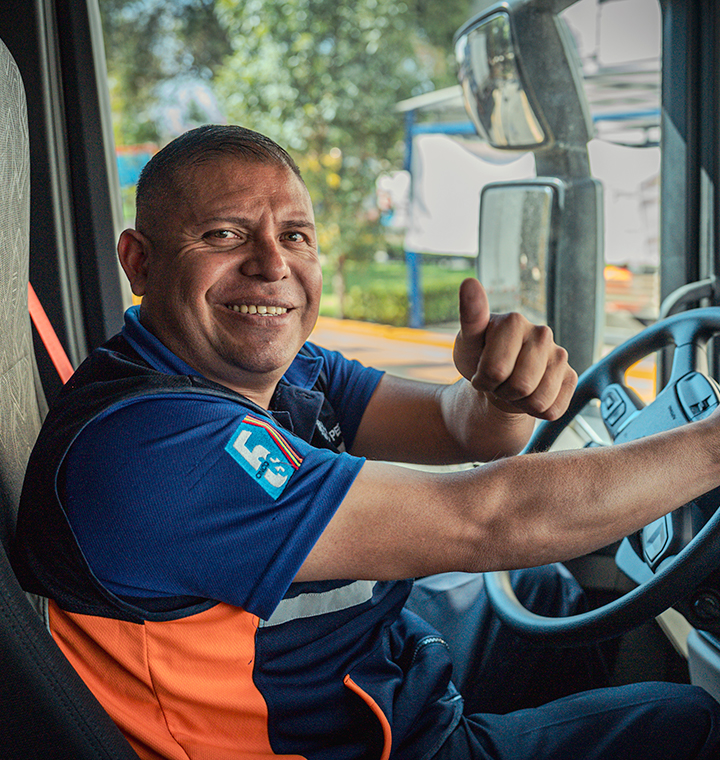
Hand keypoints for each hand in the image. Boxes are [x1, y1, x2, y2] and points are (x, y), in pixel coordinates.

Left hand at [453, 278, 576, 419]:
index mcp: (514, 321)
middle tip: (496, 381)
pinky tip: (529, 394)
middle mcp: (542, 333)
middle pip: (520, 386)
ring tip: (511, 386)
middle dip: (501, 391)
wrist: (497, 379)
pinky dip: (535, 410)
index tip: (480, 371)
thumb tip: (469, 282)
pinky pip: (553, 409)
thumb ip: (470, 316)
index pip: (495, 370)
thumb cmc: (480, 357)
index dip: (482, 379)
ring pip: (538, 400)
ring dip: (518, 402)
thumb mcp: (467, 341)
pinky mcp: (571, 377)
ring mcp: (560, 355)